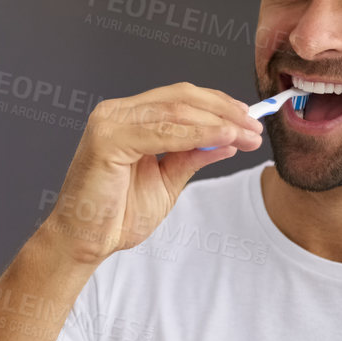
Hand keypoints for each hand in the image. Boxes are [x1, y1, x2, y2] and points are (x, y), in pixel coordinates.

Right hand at [39, 81, 263, 264]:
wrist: (85, 242)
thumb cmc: (116, 215)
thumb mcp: (167, 182)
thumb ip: (191, 157)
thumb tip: (227, 142)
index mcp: (127, 117)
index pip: (179, 98)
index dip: (219, 105)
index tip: (251, 120)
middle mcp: (116, 112)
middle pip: (180, 97)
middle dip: (224, 111)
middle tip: (256, 127)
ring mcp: (108, 122)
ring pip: (175, 111)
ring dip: (218, 123)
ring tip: (246, 135)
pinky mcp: (106, 140)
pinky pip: (162, 132)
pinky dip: (197, 135)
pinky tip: (222, 140)